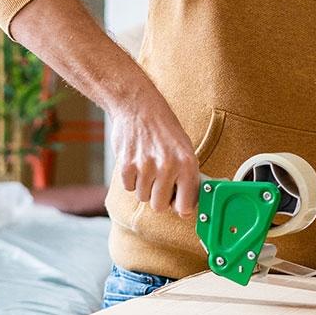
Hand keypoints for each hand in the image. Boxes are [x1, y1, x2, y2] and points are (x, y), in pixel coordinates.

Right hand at [108, 88, 199, 216]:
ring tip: (149, 167)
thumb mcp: (185, 149)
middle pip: (160, 207)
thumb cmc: (165, 130)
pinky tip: (137, 162)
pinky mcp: (127, 165)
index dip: (180, 207)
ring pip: (143, 197)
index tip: (178, 202)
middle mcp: (167, 166)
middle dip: (159, 198)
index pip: (185, 207)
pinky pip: (129, 187)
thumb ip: (188, 177)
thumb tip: (187, 207)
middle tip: (160, 184)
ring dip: (145, 187)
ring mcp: (145, 166)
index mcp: (187, 163)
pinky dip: (132, 179)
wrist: (139, 107)